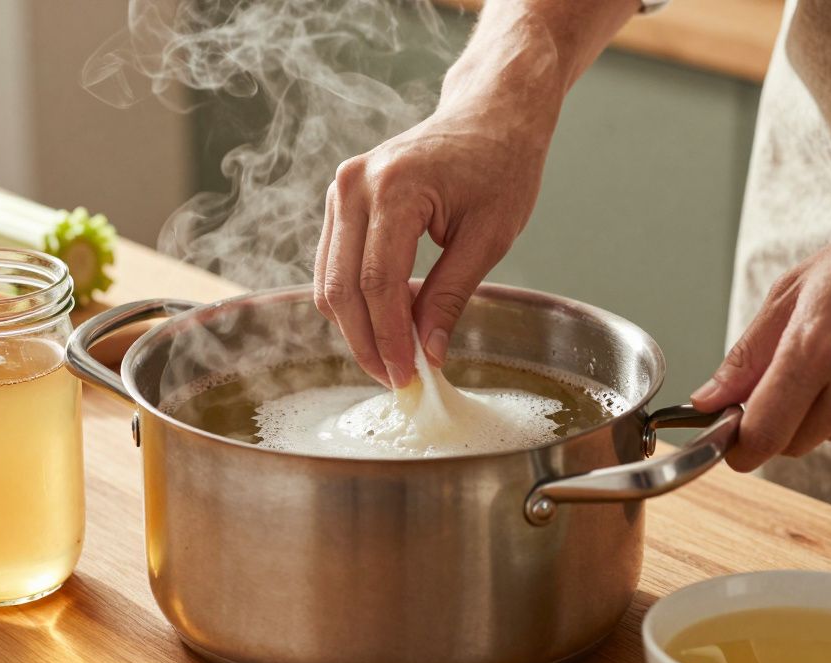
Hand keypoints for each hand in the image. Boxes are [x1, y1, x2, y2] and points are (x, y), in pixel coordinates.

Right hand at [313, 25, 563, 387]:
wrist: (490, 114)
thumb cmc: (501, 164)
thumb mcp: (490, 237)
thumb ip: (451, 296)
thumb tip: (427, 353)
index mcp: (396, 188)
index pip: (378, 283)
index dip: (390, 339)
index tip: (408, 378)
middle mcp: (355, 186)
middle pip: (342, 288)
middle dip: (367, 343)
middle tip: (397, 380)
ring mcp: (341, 190)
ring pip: (329, 282)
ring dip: (357, 327)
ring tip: (394, 358)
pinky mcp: (340, 200)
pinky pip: (334, 265)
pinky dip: (354, 301)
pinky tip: (387, 323)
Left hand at [692, 176, 830, 471]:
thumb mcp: (796, 290)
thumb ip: (747, 354)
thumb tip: (708, 399)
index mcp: (816, 348)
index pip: (763, 433)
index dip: (739, 446)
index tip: (733, 442)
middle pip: (792, 442)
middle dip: (782, 420)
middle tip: (797, 375)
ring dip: (827, 410)